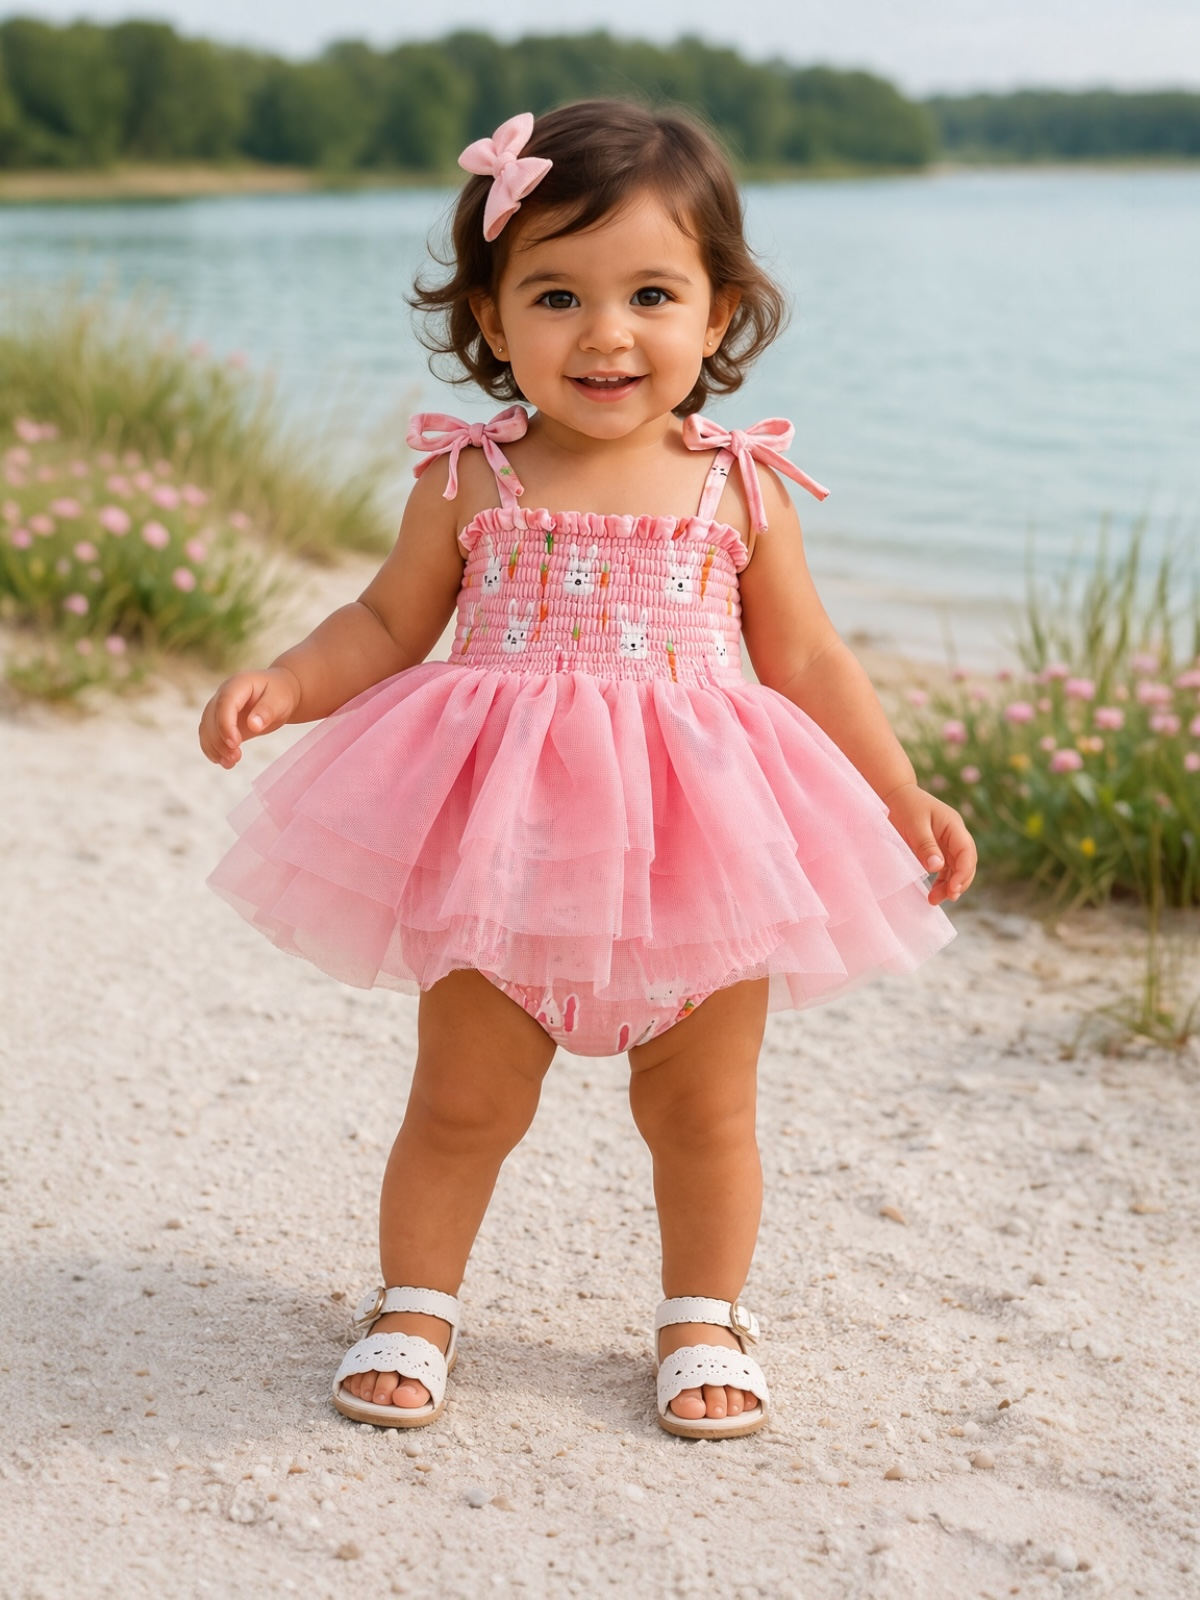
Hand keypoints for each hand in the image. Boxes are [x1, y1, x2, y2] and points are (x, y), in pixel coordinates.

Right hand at [198, 667, 300, 768]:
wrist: (279, 693)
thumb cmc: (280, 694)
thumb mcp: (280, 700)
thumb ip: (267, 710)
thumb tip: (253, 725)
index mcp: (238, 684)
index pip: (225, 704)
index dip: (226, 724)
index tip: (235, 744)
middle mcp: (223, 695)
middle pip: (211, 718)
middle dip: (219, 740)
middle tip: (235, 758)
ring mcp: (219, 708)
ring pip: (206, 728)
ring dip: (215, 748)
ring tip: (230, 763)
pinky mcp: (219, 721)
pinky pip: (209, 736)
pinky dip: (213, 750)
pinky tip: (225, 762)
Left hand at [884, 782, 976, 905]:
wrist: (894, 795)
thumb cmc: (904, 806)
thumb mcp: (914, 824)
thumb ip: (925, 845)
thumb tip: (937, 867)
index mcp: (954, 825)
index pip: (967, 852)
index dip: (964, 872)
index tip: (953, 889)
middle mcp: (955, 835)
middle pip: (966, 863)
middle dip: (958, 883)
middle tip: (945, 898)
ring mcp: (948, 842)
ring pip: (956, 868)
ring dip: (949, 885)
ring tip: (934, 899)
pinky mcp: (938, 849)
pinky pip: (946, 868)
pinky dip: (942, 881)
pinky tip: (933, 892)